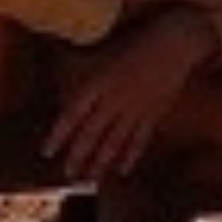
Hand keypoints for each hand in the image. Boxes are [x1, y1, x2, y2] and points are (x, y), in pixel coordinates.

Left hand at [46, 13, 215, 184]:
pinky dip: (131, 156)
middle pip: (92, 133)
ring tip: (91, 178)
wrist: (174, 43)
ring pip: (115, 140)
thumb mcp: (104, 53)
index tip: (47, 152)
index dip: (59, 135)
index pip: (72, 114)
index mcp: (99, 82)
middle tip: (68, 174)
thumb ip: (81, 66)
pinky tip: (123, 170)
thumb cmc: (136, 43)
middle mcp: (114, 99)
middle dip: (79, 155)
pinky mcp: (154, 113)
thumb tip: (55, 65)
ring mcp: (135, 108)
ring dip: (101, 161)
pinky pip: (140, 139)